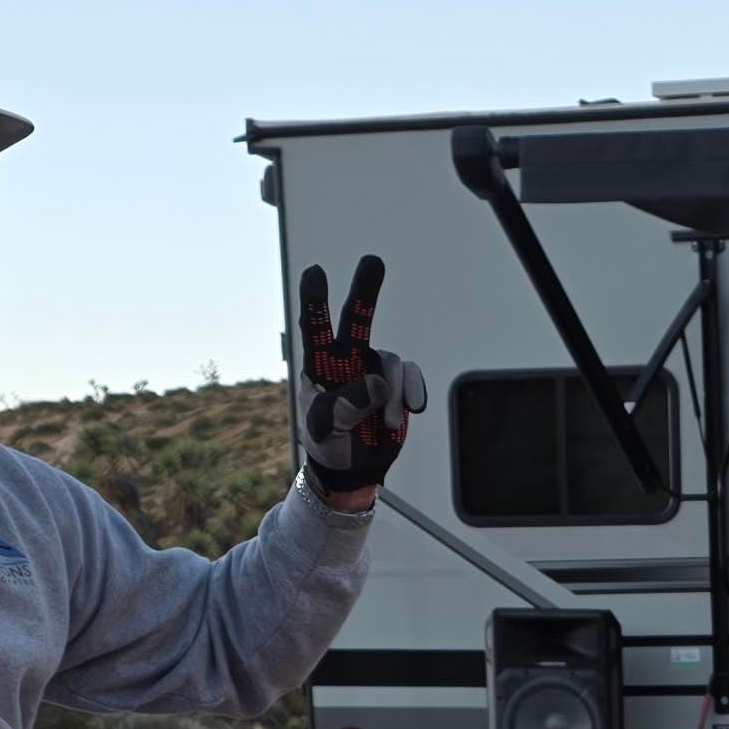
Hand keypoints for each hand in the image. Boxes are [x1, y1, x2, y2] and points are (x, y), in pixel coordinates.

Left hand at [298, 255, 427, 505]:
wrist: (353, 467)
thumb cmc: (328, 443)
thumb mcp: (323, 430)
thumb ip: (343, 407)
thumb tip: (376, 385)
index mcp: (320, 365)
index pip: (315, 329)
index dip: (315, 301)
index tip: (314, 272)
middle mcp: (347, 358)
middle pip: (358, 318)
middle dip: (366, 290)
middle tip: (373, 262)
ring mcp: (374, 369)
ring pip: (391, 362)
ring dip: (393, 396)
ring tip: (387, 424)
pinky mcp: (398, 384)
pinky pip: (411, 375)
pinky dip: (414, 392)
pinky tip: (412, 410)